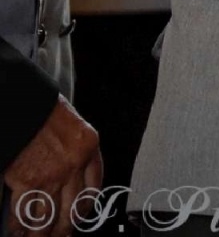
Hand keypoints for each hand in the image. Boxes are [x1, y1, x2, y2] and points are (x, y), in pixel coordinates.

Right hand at [3, 98, 101, 236]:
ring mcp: (49, 175)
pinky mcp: (25, 180)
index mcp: (89, 150)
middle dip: (63, 230)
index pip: (93, 189)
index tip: (79, 220)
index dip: (85, 210)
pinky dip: (18, 225)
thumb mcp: (78, 129)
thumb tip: (75, 184)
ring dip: (40, 234)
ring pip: (47, 216)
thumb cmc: (47, 113)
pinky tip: (17, 231)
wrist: (26, 103)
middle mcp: (73, 165)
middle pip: (71, 210)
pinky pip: (24, 211)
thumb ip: (81, 155)